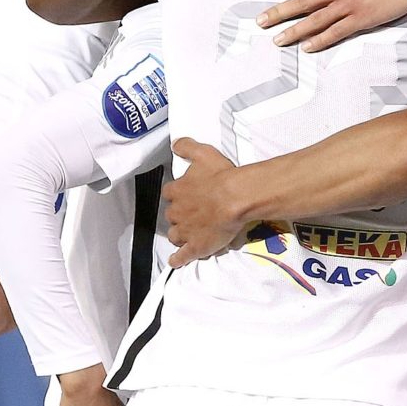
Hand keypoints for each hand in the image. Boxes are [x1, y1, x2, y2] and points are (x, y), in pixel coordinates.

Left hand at [164, 139, 248, 266]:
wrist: (235, 198)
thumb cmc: (221, 175)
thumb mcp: (203, 153)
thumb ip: (187, 147)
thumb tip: (176, 144)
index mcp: (177, 190)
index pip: (170, 193)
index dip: (178, 194)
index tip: (185, 194)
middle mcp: (177, 212)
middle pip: (172, 215)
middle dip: (180, 215)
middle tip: (193, 213)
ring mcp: (185, 231)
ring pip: (175, 235)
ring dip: (179, 234)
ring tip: (188, 234)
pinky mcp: (195, 246)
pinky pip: (182, 256)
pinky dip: (178, 259)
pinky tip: (177, 261)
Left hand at [253, 0, 406, 50]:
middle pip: (301, 1)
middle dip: (277, 12)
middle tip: (259, 21)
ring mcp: (350, 5)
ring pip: (315, 20)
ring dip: (294, 31)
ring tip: (277, 40)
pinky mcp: (364, 18)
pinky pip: (338, 32)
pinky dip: (321, 40)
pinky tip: (308, 47)